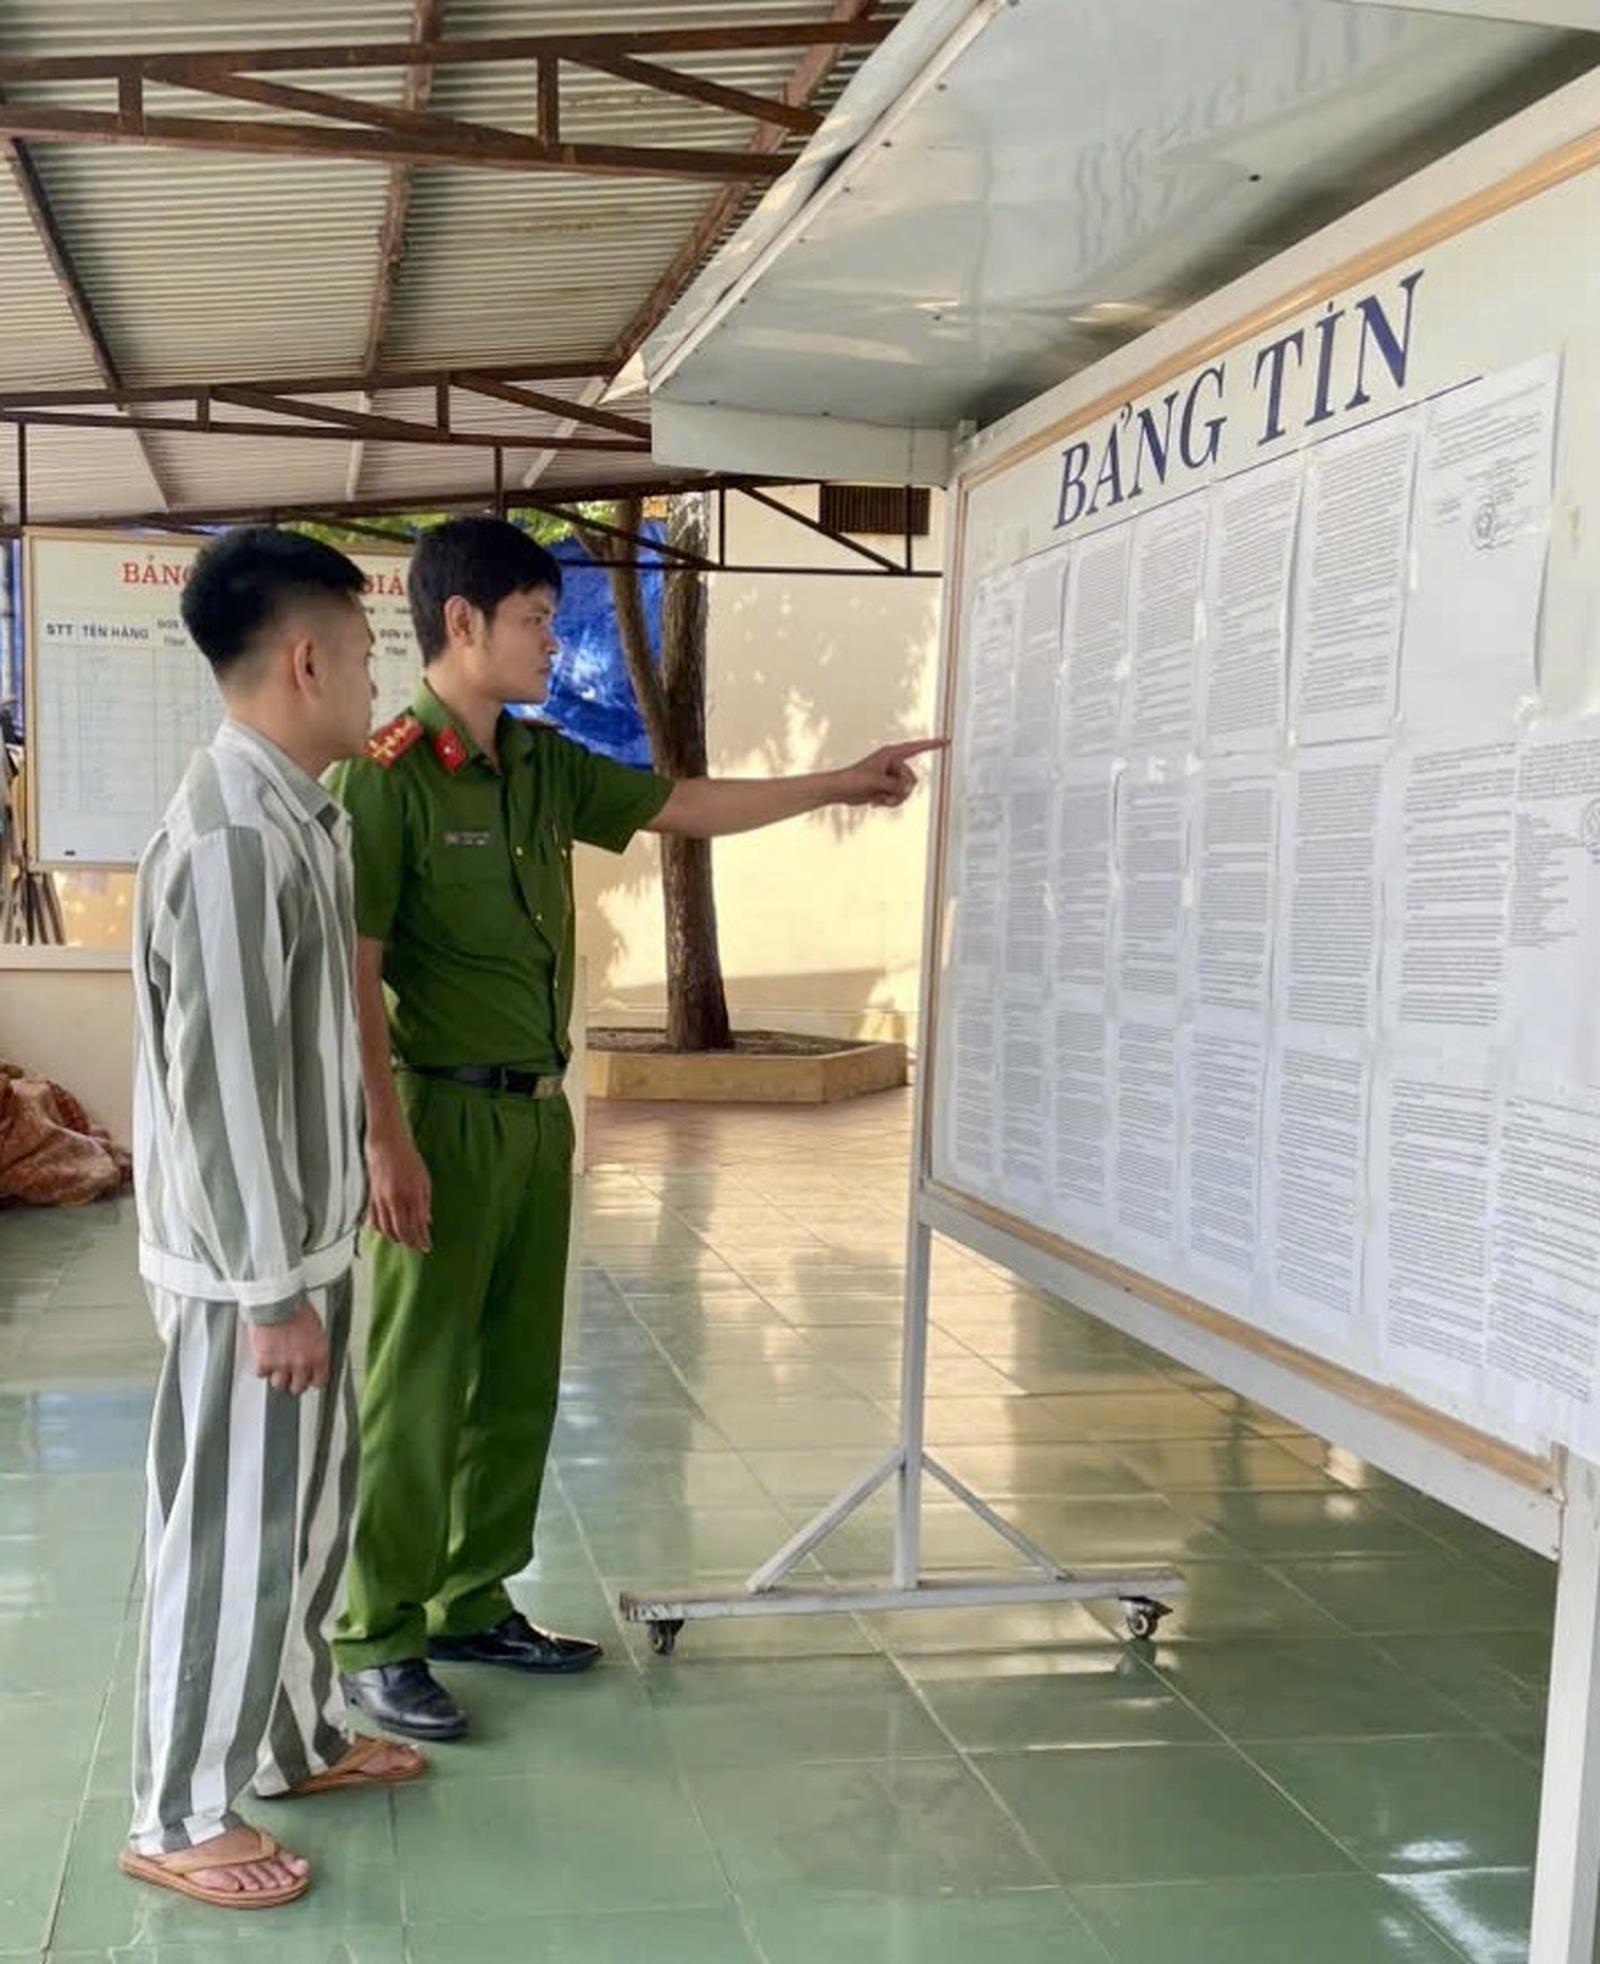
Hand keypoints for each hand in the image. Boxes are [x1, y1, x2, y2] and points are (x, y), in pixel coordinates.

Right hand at [249, 1301, 329, 1396]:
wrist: (277, 1301)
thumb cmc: (296, 1307)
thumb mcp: (316, 1328)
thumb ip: (314, 1347)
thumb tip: (311, 1356)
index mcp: (319, 1354)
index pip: (319, 1381)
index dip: (313, 1380)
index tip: (309, 1378)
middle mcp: (302, 1363)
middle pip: (298, 1387)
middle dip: (294, 1380)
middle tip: (290, 1372)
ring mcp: (282, 1364)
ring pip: (279, 1384)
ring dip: (277, 1375)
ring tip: (275, 1363)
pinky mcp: (264, 1362)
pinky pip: (262, 1373)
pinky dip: (262, 1367)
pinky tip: (264, 1356)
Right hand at [366, 1126, 432, 1249]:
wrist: (387, 1145)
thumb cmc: (409, 1159)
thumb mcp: (424, 1179)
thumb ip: (425, 1203)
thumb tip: (427, 1222)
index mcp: (412, 1195)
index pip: (417, 1225)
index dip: (422, 1239)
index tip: (427, 1246)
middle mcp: (396, 1200)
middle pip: (402, 1231)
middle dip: (410, 1243)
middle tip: (416, 1248)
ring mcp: (382, 1200)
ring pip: (386, 1229)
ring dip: (395, 1238)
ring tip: (404, 1241)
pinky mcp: (372, 1197)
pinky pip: (374, 1220)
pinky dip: (380, 1229)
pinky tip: (386, 1232)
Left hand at [832, 738, 947, 808]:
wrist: (840, 790)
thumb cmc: (854, 780)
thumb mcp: (876, 781)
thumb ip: (895, 785)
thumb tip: (908, 790)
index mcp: (891, 754)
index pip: (917, 747)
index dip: (933, 745)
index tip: (947, 742)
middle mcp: (894, 763)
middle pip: (912, 779)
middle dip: (900, 790)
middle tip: (883, 791)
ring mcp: (891, 776)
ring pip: (906, 792)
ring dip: (894, 798)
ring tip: (878, 798)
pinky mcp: (888, 788)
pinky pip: (899, 798)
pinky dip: (889, 802)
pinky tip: (876, 801)